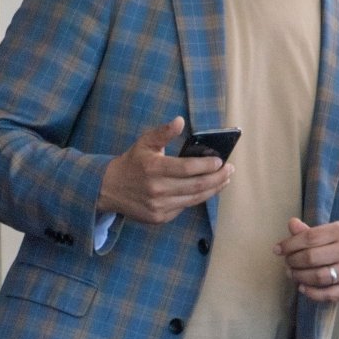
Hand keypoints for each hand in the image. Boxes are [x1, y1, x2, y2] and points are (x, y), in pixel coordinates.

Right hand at [97, 116, 233, 223]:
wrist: (109, 189)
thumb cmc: (132, 162)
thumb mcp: (145, 142)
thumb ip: (163, 132)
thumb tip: (180, 121)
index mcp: (153, 168)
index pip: (187, 168)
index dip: (207, 165)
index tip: (221, 161)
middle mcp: (156, 189)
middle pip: (196, 186)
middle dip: (218, 178)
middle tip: (230, 170)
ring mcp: (158, 206)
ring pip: (194, 199)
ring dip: (213, 189)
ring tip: (224, 180)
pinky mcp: (159, 217)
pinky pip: (184, 207)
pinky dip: (197, 198)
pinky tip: (206, 189)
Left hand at [274, 217, 338, 302]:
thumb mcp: (334, 231)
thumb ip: (311, 231)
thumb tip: (291, 224)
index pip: (310, 237)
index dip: (290, 244)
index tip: (278, 250)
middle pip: (313, 258)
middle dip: (293, 261)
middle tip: (287, 263)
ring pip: (319, 277)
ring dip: (300, 277)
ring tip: (292, 274)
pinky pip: (329, 294)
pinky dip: (312, 293)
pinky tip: (302, 287)